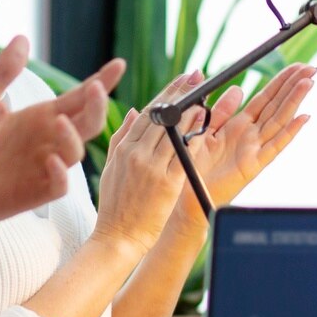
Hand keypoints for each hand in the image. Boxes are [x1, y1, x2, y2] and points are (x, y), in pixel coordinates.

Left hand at [0, 40, 124, 230]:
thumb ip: (5, 72)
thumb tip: (22, 37)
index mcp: (46, 116)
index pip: (81, 97)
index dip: (102, 81)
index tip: (119, 64)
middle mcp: (53, 140)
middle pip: (88, 122)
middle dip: (97, 106)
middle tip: (94, 89)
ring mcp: (47, 165)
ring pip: (76, 152)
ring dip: (72, 136)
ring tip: (59, 121)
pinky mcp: (36, 191)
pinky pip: (58, 185)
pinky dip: (59, 173)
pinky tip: (51, 160)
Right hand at [91, 73, 205, 250]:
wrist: (117, 238)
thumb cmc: (115, 206)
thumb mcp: (111, 168)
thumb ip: (121, 138)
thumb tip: (136, 112)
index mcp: (123, 148)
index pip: (148, 113)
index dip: (167, 93)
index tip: (182, 79)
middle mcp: (136, 154)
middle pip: (162, 116)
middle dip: (181, 94)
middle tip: (197, 77)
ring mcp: (152, 168)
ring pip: (174, 131)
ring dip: (191, 110)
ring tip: (205, 94)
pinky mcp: (167, 183)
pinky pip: (184, 154)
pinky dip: (195, 137)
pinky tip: (205, 124)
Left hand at [184, 64, 316, 214]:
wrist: (187, 194)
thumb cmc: (195, 165)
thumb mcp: (205, 129)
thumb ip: (222, 110)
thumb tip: (238, 88)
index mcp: (239, 124)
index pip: (265, 97)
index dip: (281, 81)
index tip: (296, 67)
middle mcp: (251, 134)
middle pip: (277, 105)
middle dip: (293, 85)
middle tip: (311, 68)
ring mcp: (255, 148)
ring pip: (279, 120)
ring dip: (295, 101)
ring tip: (309, 83)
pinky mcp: (254, 164)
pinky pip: (275, 146)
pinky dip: (290, 132)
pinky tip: (303, 118)